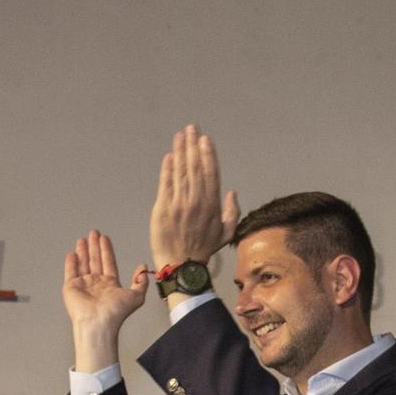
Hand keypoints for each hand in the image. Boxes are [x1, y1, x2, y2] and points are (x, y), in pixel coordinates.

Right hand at [63, 231, 148, 371]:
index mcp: (110, 284)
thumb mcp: (136, 296)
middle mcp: (96, 283)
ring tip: (83, 238)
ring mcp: (83, 285)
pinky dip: (71, 262)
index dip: (106, 250)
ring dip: (83, 251)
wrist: (98, 322)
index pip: (108, 262)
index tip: (105, 237)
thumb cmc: (116, 312)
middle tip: (94, 232)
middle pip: (95, 260)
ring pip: (83, 263)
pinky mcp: (71, 287)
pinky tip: (72, 253)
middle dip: (94, 246)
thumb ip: (141, 282)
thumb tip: (143, 268)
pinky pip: (70, 271)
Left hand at [150, 124, 239, 268]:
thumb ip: (232, 211)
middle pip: (195, 167)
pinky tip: (169, 156)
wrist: (182, 266)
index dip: (207, 154)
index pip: (210, 173)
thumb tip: (232, 192)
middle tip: (191, 128)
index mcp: (212, 205)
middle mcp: (196, 202)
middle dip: (192, 145)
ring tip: (180, 136)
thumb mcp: (226, 233)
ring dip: (180, 151)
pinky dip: (167, 168)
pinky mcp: (163, 208)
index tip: (204, 139)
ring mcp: (179, 204)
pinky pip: (166, 183)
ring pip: (180, 171)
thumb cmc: (204, 249)